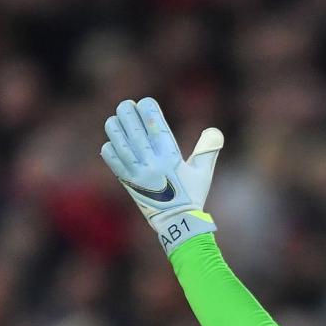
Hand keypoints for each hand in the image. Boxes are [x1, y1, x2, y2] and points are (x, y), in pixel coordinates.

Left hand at [100, 98, 223, 254]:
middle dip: (128, 112)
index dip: (148, 110)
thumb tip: (215, 131)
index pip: (156, 126)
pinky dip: (110, 147)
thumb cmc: (192, 196)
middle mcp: (152, 163)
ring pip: (119, 141)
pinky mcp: (126, 181)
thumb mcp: (203, 173)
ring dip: (115, 127)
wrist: (176, 223)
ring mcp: (137, 172)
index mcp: (171, 158)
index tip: (145, 102)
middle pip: (134, 129)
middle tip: (126, 105)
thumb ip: (208, 150)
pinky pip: (112, 159)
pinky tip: (113, 143)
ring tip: (116, 119)